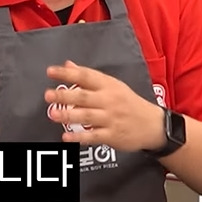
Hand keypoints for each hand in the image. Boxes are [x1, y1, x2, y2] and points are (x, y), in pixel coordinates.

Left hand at [44, 60, 164, 151]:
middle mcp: (109, 100)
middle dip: (65, 95)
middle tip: (48, 95)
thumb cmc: (128, 103)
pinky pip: (93, 136)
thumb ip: (88, 77)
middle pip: (84, 96)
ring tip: (52, 114)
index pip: (85, 76)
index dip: (67, 73)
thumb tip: (68, 64)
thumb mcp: (112, 85)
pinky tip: (66, 137)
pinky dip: (79, 137)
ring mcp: (111, 118)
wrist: (153, 125)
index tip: (50, 71)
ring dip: (68, 115)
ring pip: (87, 116)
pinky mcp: (112, 135)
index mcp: (108, 85)